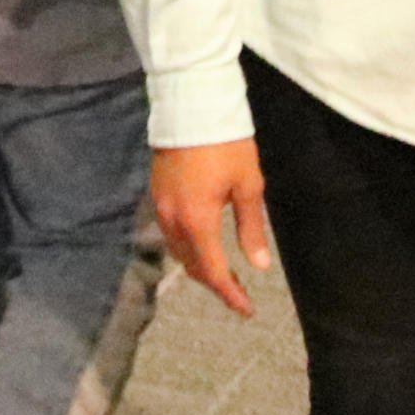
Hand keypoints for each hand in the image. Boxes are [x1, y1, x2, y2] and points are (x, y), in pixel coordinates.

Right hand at [149, 139, 273, 318]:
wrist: (191, 105)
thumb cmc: (226, 144)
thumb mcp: (248, 185)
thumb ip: (251, 228)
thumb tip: (258, 266)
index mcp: (197, 221)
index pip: (213, 271)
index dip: (230, 295)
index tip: (246, 310)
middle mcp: (173, 220)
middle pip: (192, 265)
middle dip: (215, 283)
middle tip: (239, 292)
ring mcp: (160, 206)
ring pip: (178, 251)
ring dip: (199, 266)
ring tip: (223, 272)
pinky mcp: (156, 194)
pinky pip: (170, 234)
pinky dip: (187, 247)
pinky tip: (203, 244)